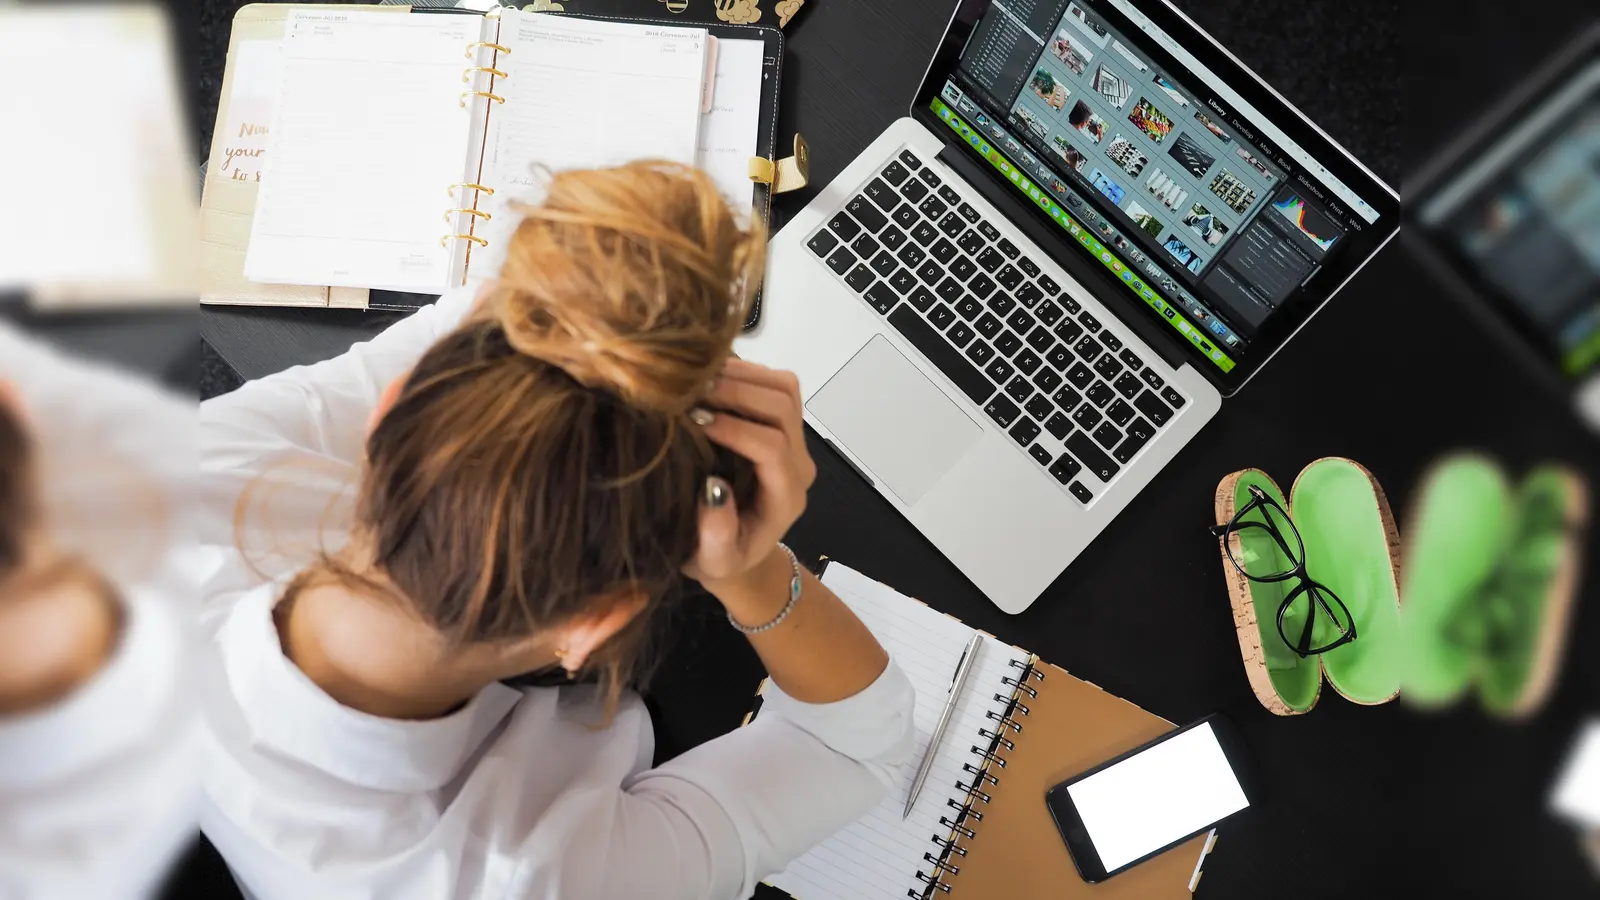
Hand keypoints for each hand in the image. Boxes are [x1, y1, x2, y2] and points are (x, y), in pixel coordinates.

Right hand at [684, 359, 815, 593]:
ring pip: (784, 388)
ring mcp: (793, 440)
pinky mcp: (782, 424)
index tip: (695, 422)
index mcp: (785, 497)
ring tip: (698, 379)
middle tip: (692, 391)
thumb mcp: (713, 561)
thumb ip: (717, 534)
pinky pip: (775, 384)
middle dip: (738, 392)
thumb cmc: (721, 558)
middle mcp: (797, 464)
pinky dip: (744, 371)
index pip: (772, 448)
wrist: (737, 551)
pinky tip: (708, 377)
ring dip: (742, 375)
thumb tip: (713, 488)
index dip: (736, 429)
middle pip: (783, 408)